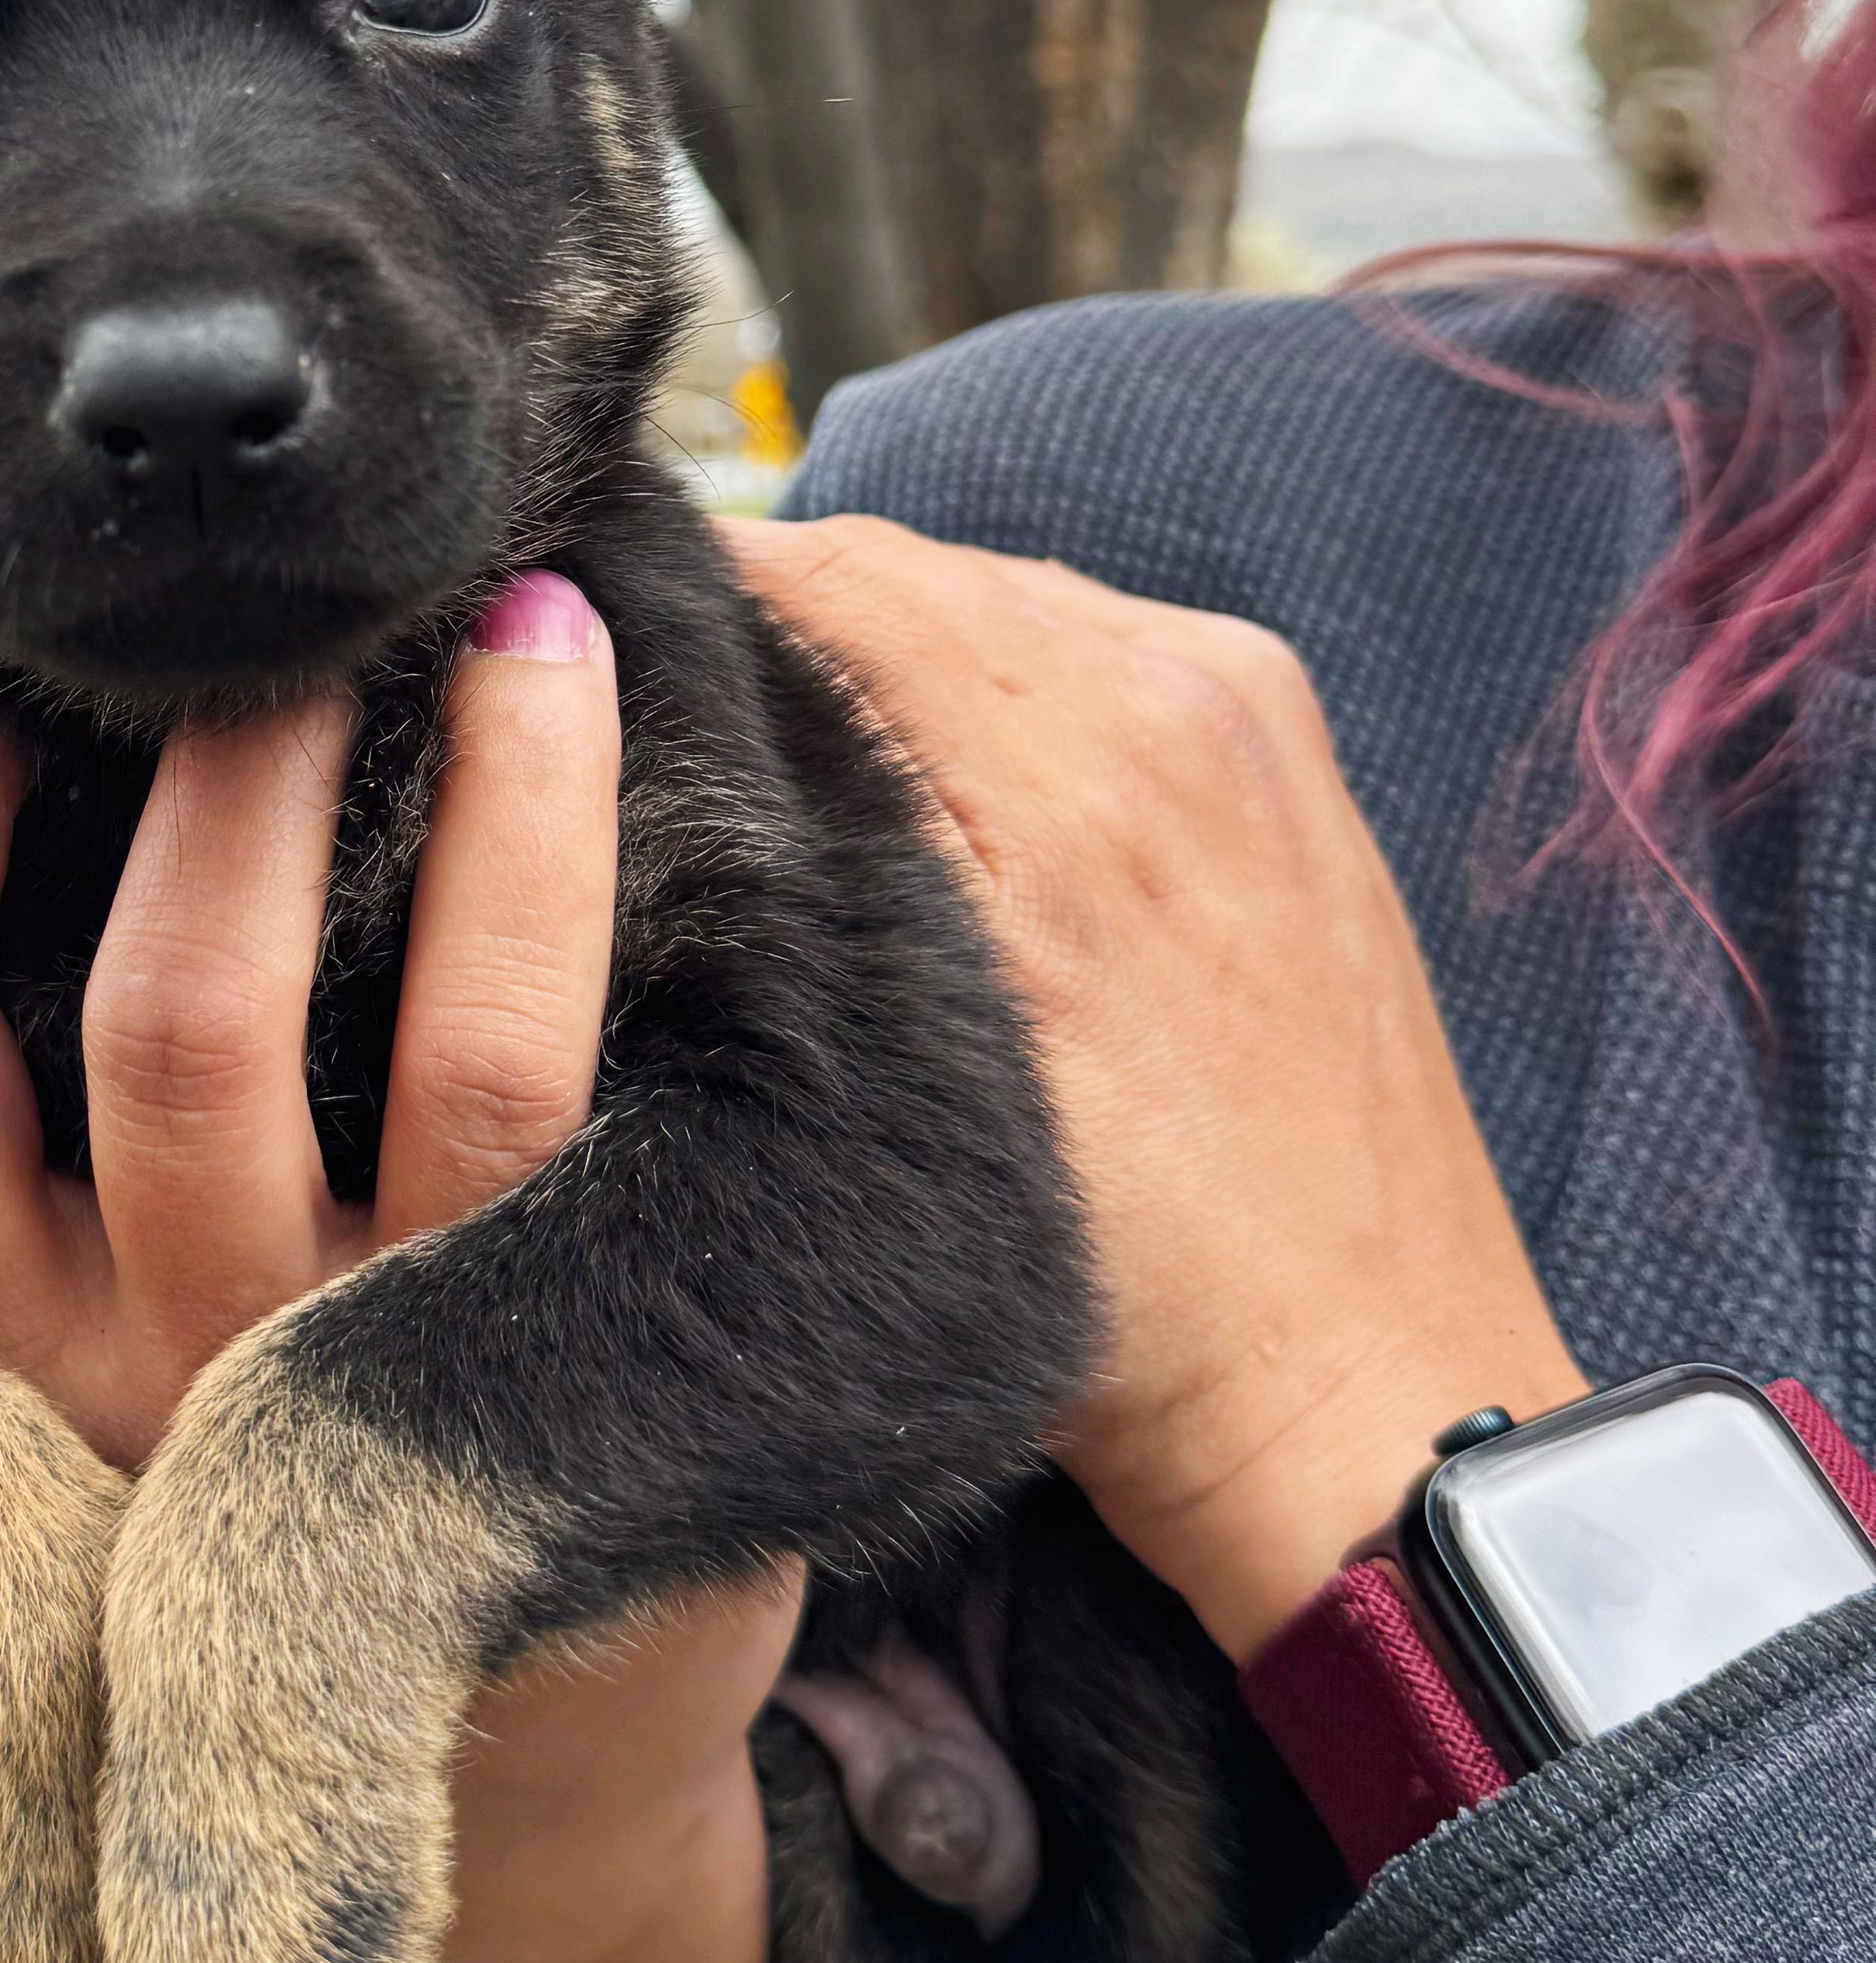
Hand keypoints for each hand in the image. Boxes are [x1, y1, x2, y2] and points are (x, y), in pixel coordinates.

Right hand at [0, 576, 801, 1962]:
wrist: (525, 1752)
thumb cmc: (289, 1420)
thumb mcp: (104, 1306)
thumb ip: (32, 1102)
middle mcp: (150, 1380)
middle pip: (154, 1028)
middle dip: (212, 768)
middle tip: (274, 612)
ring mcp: (346, 1381)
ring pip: (346, 1036)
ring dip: (399, 775)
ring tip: (477, 601)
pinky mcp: (525, 1361)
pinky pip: (509, 1061)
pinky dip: (539, 840)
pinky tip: (563, 684)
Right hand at [735, 516, 1585, 1659]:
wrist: (1365, 1393)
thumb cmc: (1136, 1290)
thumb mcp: (918, 1083)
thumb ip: (812, 864)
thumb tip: (673, 706)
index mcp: (1081, 762)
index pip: (825, 574)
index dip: (696, 596)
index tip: (597, 646)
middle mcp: (1182, 692)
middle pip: (908, 569)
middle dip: (785, 620)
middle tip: (673, 712)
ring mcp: (1252, 711)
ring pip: (995, 599)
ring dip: (891, 647)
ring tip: (800, 753)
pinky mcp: (1287, 753)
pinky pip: (1091, 648)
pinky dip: (998, 684)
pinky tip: (946, 783)